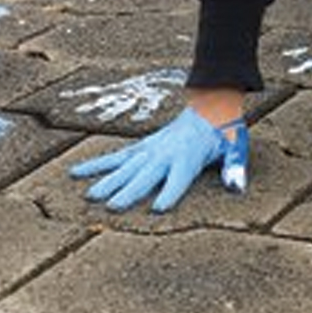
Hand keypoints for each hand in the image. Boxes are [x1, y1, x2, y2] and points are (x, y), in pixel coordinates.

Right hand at [68, 102, 248, 211]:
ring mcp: (150, 149)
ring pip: (124, 166)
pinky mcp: (141, 146)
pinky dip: (95, 165)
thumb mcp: (236, 146)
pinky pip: (115, 157)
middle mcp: (165, 152)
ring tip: (88, 196)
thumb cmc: (224, 130)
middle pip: (145, 175)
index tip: (158, 210)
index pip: (179, 178)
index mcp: (189, 155)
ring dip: (107, 181)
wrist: (209, 102)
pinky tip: (75, 172)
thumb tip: (236, 187)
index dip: (170, 193)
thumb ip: (234, 167)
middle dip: (129, 191)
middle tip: (112, 208)